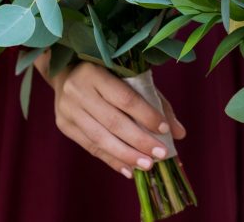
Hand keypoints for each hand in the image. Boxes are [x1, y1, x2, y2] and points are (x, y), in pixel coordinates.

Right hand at [49, 62, 185, 177]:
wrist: (67, 73)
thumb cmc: (110, 74)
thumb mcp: (132, 78)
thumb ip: (156, 102)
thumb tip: (179, 133)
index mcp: (96, 73)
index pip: (125, 98)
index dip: (145, 115)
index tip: (164, 130)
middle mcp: (78, 91)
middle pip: (113, 121)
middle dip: (139, 140)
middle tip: (160, 154)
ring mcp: (68, 110)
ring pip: (100, 138)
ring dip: (126, 155)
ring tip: (147, 165)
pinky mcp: (64, 126)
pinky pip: (90, 147)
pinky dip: (111, 160)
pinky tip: (128, 169)